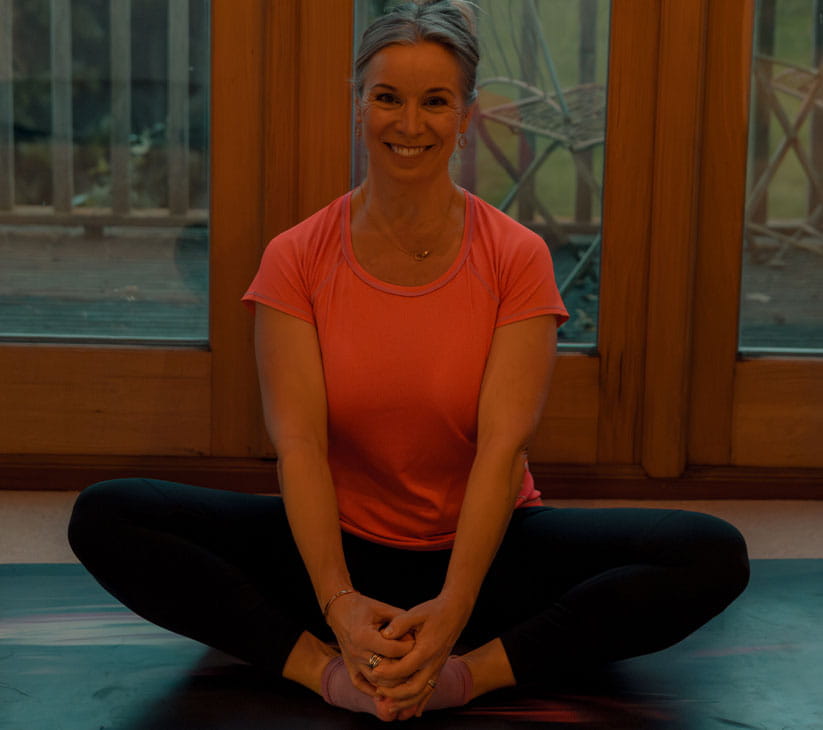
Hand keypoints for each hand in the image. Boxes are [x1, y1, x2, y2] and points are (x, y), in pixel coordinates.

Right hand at [325, 592, 413, 698]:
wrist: (340, 610)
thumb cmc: (364, 607)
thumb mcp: (382, 608)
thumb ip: (400, 620)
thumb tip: (417, 634)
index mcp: (363, 636)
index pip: (391, 650)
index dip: (407, 648)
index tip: (417, 643)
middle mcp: (357, 652)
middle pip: (385, 668)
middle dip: (403, 666)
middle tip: (416, 661)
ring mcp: (352, 662)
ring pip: (376, 680)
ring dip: (393, 680)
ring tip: (407, 674)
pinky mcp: (350, 667)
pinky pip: (361, 685)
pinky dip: (374, 690)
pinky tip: (387, 690)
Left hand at [369, 594, 471, 716]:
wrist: (455, 612)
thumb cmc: (434, 611)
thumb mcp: (416, 613)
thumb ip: (400, 623)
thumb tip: (385, 634)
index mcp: (426, 650)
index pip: (404, 668)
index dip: (388, 673)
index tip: (374, 672)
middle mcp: (433, 663)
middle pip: (414, 688)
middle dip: (395, 694)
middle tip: (378, 692)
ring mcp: (437, 668)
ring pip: (422, 693)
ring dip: (406, 703)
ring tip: (390, 707)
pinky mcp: (439, 669)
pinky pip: (430, 691)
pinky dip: (421, 703)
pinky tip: (414, 713)